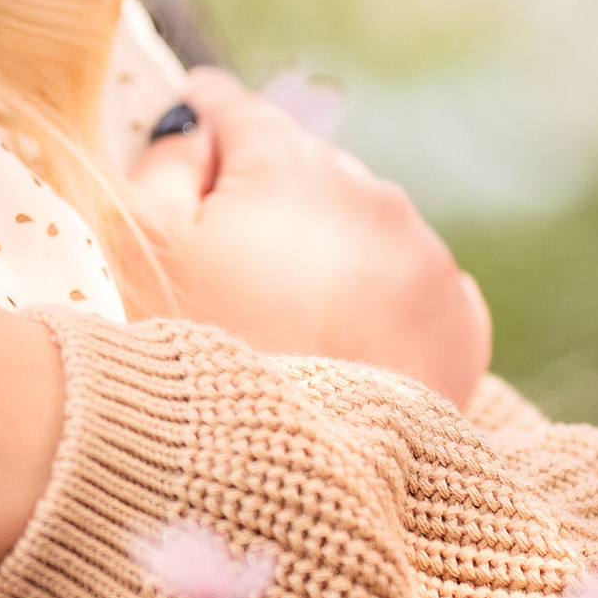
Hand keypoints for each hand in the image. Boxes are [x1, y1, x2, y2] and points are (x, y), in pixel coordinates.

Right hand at [120, 69, 491, 408]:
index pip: (233, 110)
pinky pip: (411, 284)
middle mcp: (373, 197)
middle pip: (302, 170)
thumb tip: (194, 124)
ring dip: (324, 252)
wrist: (281, 488)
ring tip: (281, 322)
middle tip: (221, 273)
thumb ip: (162, 163)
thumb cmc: (194, 359)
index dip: (195, 130)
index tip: (177, 151)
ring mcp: (426, 261)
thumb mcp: (138, 249)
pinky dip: (378, 301)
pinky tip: (338, 343)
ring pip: (359, 227)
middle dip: (263, 201)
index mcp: (291, 166)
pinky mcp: (460, 324)